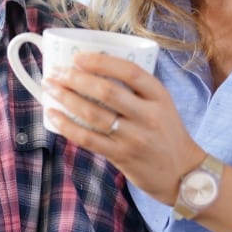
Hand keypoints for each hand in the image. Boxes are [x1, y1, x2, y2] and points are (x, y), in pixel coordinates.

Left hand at [42, 52, 203, 204]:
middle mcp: (148, 115)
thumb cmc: (165, 133)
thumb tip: (91, 70)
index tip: (78, 57)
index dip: (101, 62)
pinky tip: (53, 114)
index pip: (130, 72)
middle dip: (76, 79)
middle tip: (56, 72)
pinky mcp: (121, 156)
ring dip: (66, 99)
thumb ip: (135, 90)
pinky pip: (88, 138)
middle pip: (107, 92)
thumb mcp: (161, 105)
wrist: (182, 173)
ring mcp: (134, 137)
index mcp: (159, 96)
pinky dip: (66, 125)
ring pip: (93, 114)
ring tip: (49, 88)